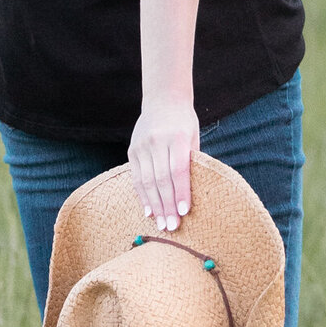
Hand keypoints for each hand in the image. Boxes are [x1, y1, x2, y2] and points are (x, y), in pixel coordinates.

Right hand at [129, 96, 199, 232]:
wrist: (163, 99)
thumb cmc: (184, 122)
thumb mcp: (193, 137)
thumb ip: (192, 162)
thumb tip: (191, 194)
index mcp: (178, 137)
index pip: (178, 170)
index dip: (181, 193)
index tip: (184, 213)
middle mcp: (157, 141)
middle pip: (162, 179)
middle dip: (168, 206)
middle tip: (172, 227)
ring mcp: (142, 145)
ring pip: (147, 181)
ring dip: (155, 205)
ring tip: (161, 224)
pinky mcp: (132, 149)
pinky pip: (137, 177)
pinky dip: (142, 195)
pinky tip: (148, 210)